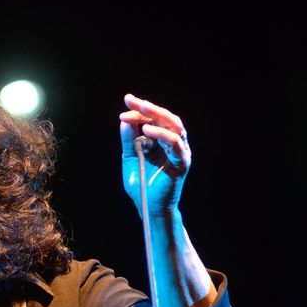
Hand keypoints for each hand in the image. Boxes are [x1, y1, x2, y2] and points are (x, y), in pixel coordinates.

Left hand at [119, 93, 191, 216]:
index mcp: (161, 140)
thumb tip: (124, 120)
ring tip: (140, 109)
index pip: (153, 119)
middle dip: (148, 107)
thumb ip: (128, 140)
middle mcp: (173, 143)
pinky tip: (147, 131)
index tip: (126, 102)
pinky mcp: (182, 163)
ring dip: (157, 115)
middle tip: (132, 101)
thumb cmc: (141, 183)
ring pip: (174, 126)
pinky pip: (176, 144)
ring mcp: (180, 152)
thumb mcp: (129, 158)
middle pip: (165, 118)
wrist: (149, 206)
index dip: (139, 110)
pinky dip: (162, 135)